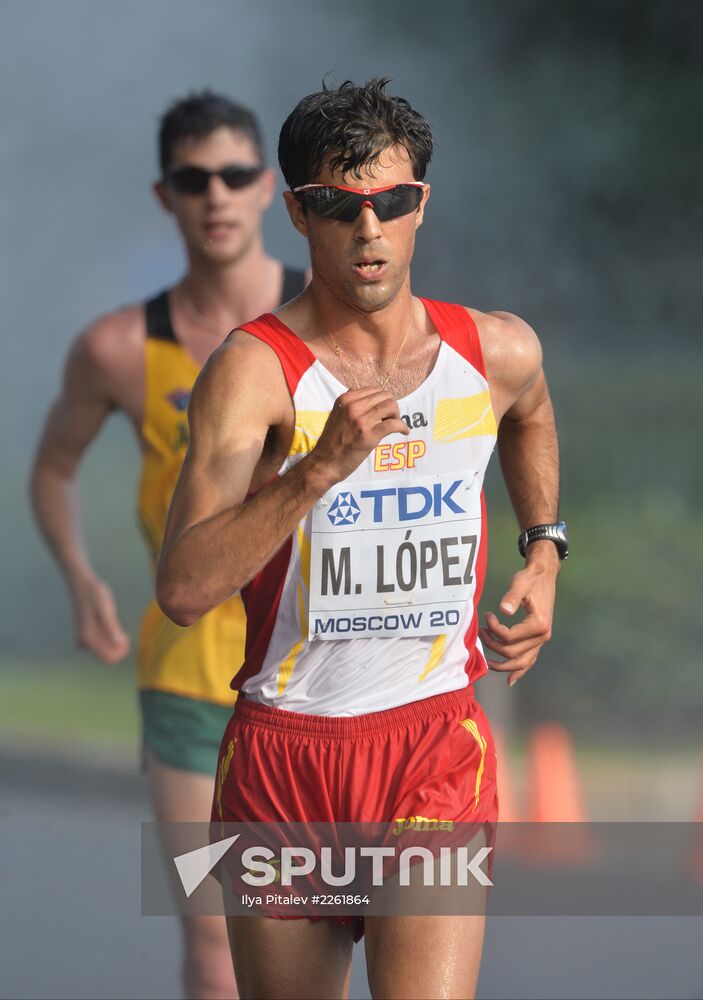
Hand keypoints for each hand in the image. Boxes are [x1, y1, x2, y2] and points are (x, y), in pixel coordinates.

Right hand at [71, 573, 130, 663]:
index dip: (121, 651)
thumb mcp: (106, 610)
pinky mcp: (86, 634)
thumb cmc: (95, 594)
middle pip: (108, 656)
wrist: (82, 583)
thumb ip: (111, 627)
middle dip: (119, 647)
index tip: (125, 635)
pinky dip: (109, 636)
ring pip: (105, 650)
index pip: (109, 658)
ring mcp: (84, 639)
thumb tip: (118, 644)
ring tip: (113, 622)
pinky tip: (108, 621)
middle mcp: (84, 643)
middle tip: (122, 629)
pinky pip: (102, 643)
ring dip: (114, 640)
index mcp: (88, 639)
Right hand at [310, 387, 409, 483]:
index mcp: (346, 399)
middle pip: (385, 396)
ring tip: (394, 424)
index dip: (382, 400)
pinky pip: (393, 424)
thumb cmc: (332, 442)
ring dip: (397, 415)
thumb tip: (370, 398)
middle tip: (390, 419)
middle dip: (392, 407)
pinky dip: (403, 427)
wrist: (325, 463)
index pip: (374, 390)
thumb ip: (351, 404)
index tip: (383, 412)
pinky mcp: (368, 435)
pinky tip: (404, 432)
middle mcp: (353, 406)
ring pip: (391, 406)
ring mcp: (361, 420)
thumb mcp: (337, 415)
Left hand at [478, 546, 558, 685]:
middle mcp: (543, 636)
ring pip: (522, 662)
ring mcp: (542, 640)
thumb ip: (512, 596)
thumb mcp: (520, 583)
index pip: (509, 637)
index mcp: (539, 624)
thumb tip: (503, 611)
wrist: (544, 575)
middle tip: (481, 631)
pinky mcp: (538, 640)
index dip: (494, 629)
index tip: (487, 615)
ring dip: (503, 664)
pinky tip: (510, 680)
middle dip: (493, 645)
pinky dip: (520, 671)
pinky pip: (530, 660)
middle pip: (513, 652)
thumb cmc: (530, 578)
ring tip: (488, 662)